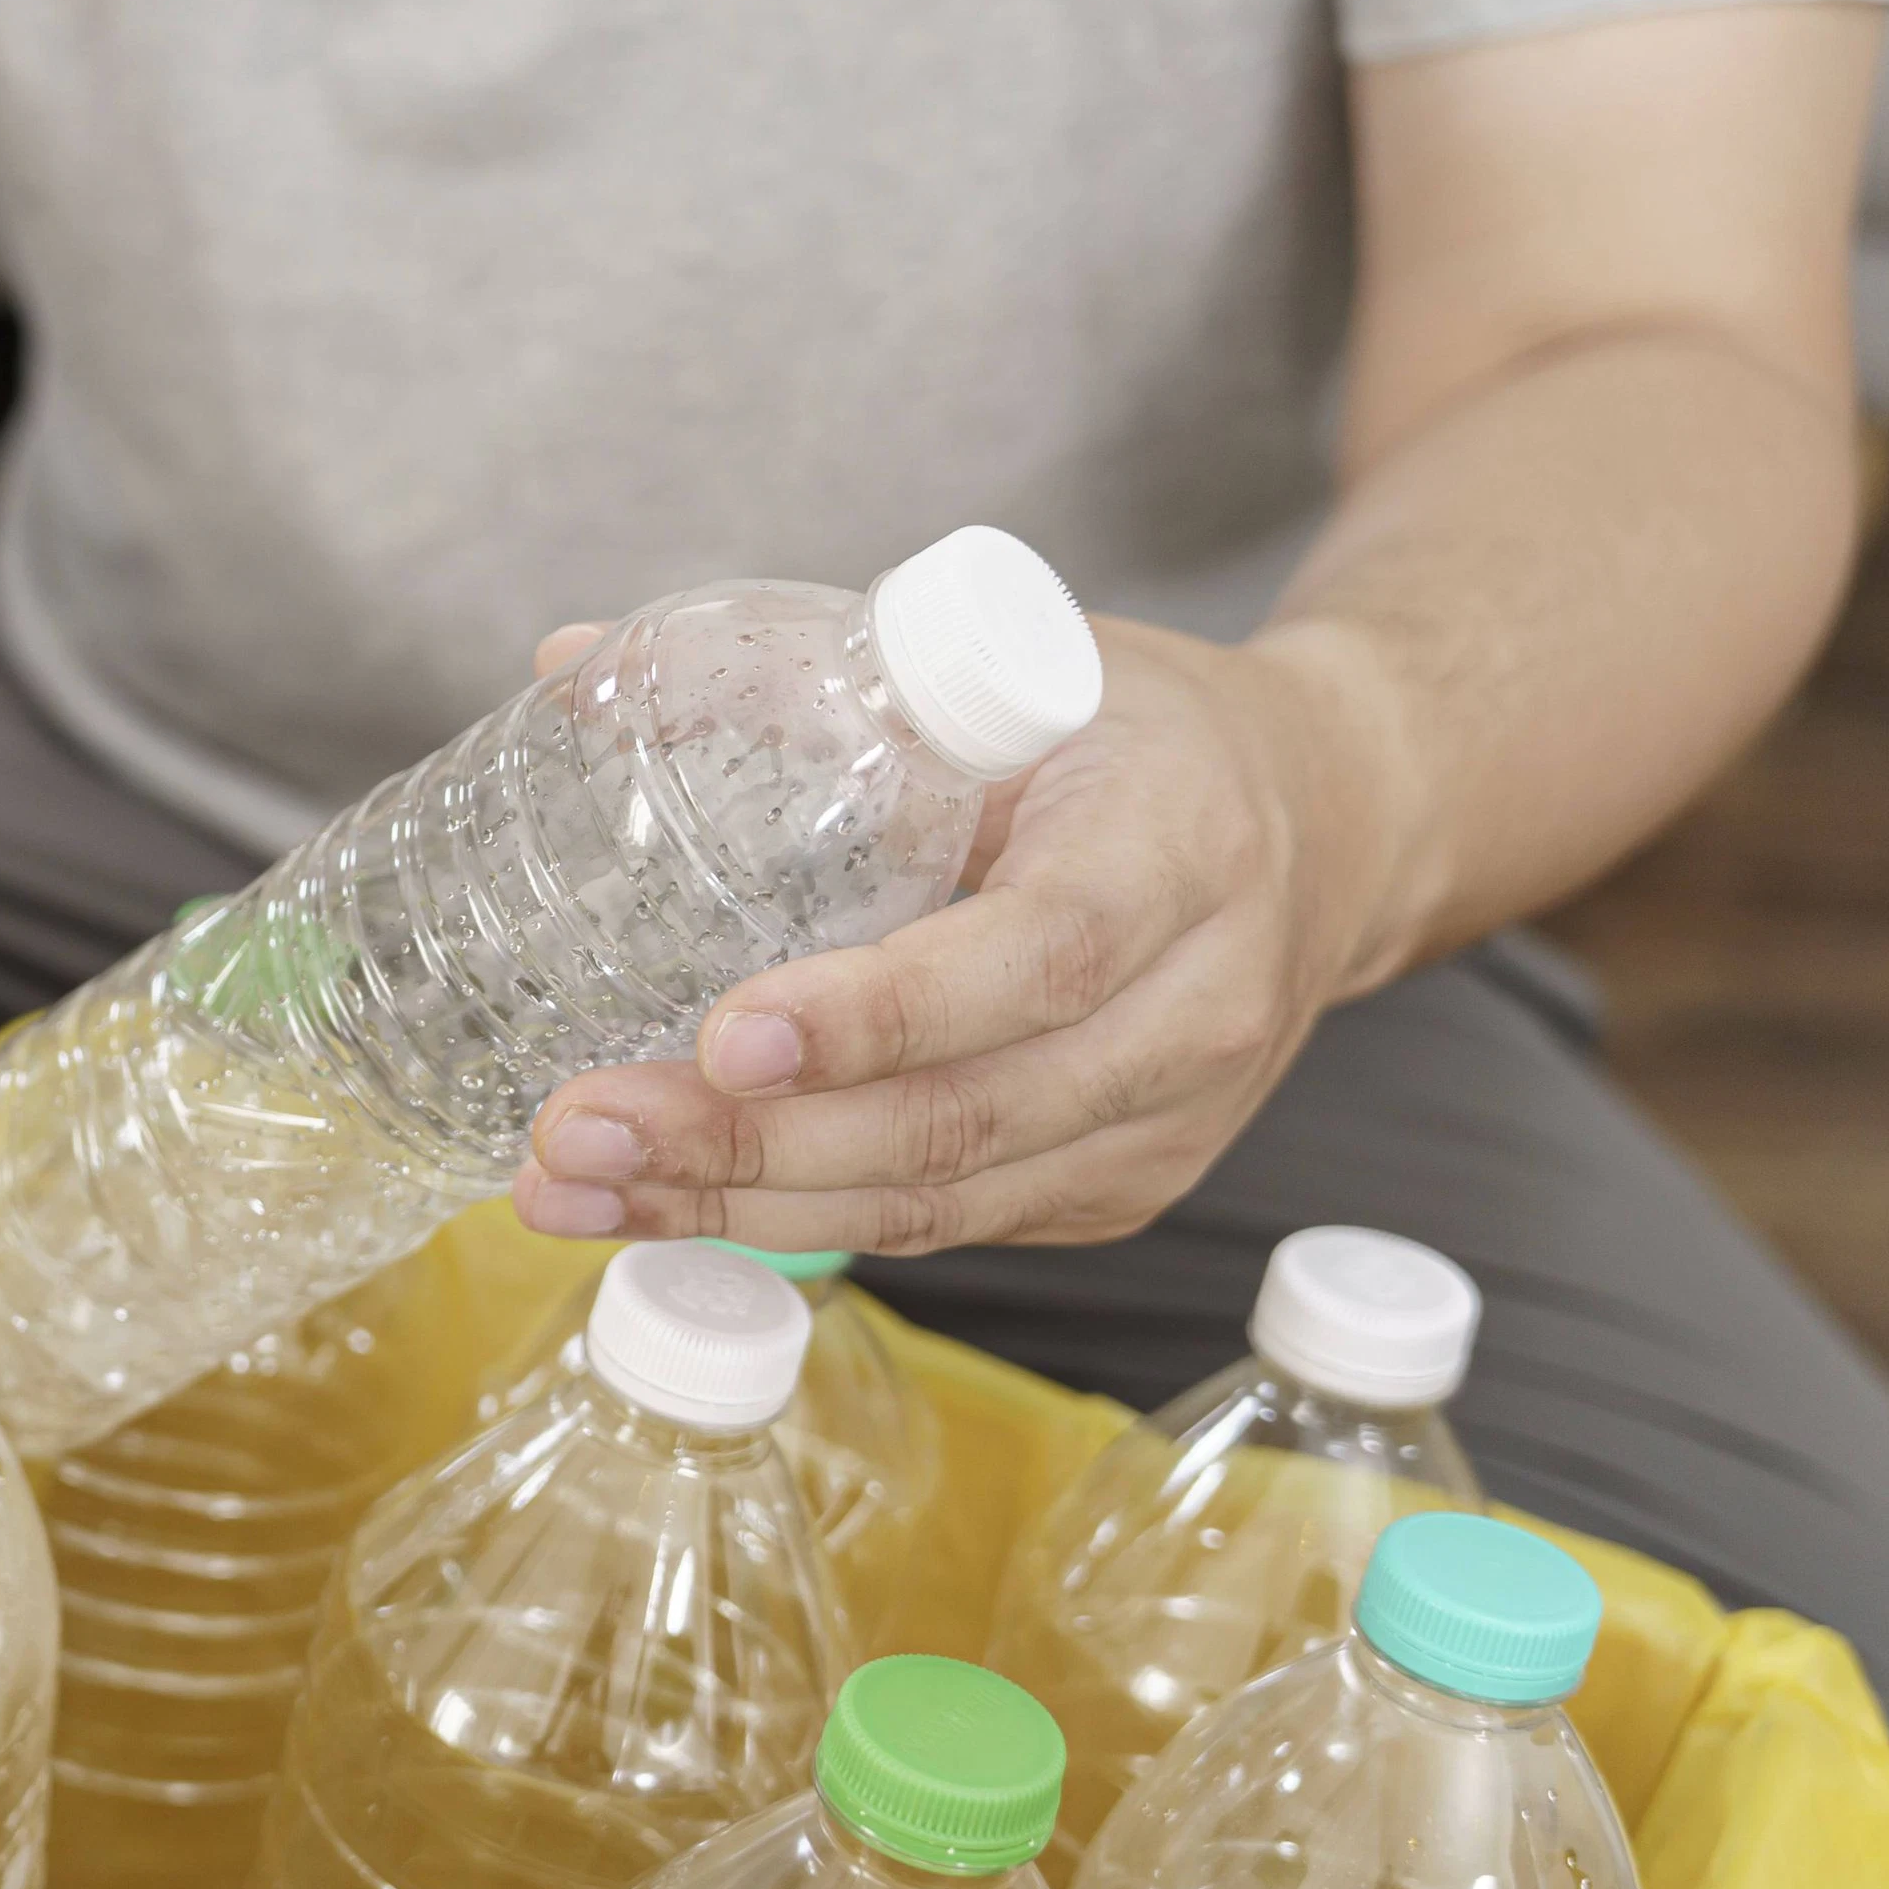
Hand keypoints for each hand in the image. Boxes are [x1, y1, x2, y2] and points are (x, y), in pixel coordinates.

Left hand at [508, 615, 1414, 1252]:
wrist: (1322, 822)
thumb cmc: (1131, 732)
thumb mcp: (1003, 668)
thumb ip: (798, 671)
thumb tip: (567, 661)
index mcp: (1178, 849)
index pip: (1035, 958)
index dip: (877, 1015)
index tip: (723, 1035)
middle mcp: (1193, 1009)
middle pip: (963, 1114)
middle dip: (749, 1143)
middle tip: (578, 1129)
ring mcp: (1162, 1121)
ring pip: (938, 1196)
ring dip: (734, 1208)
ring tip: (569, 1188)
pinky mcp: (1114, 1186)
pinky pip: (944, 1222)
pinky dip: (790, 1228)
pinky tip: (657, 1208)